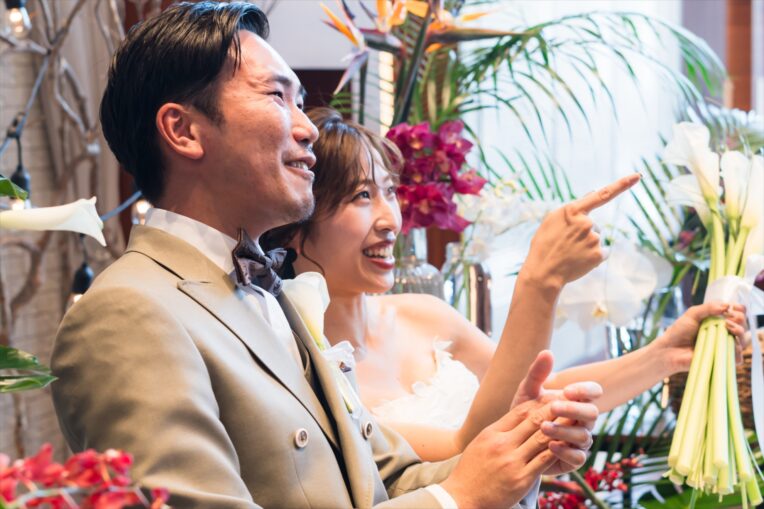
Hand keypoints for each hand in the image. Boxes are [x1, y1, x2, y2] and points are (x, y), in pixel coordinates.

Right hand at [441, 352, 600, 507]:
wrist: (462, 497)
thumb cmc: (472, 469)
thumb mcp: (482, 442)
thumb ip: (500, 429)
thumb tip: (518, 416)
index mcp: (492, 432)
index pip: (520, 411)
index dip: (539, 402)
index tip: (554, 395)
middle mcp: (502, 444)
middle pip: (533, 421)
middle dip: (554, 410)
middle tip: (570, 401)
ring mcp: (512, 461)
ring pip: (541, 438)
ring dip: (560, 428)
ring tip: (574, 419)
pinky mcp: (521, 478)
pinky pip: (544, 461)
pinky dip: (557, 450)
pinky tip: (568, 445)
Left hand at [512, 351, 601, 475]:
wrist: (514, 440)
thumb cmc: (526, 412)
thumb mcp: (528, 391)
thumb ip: (537, 373)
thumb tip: (547, 352)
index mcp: (577, 401)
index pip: (593, 391)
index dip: (586, 391)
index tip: (568, 390)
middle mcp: (583, 421)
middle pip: (592, 414)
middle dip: (574, 409)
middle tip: (553, 407)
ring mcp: (580, 441)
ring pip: (584, 436)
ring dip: (564, 430)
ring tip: (543, 427)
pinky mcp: (573, 459)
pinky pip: (578, 457)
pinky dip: (565, 451)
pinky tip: (549, 445)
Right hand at [521, 173, 640, 289]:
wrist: (543, 272)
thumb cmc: (544, 244)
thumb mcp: (552, 220)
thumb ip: (574, 206)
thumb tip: (593, 192)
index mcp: (573, 211)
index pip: (603, 194)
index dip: (622, 184)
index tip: (638, 176)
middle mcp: (587, 223)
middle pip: (594, 225)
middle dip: (583, 234)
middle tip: (565, 244)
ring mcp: (594, 239)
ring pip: (596, 239)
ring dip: (586, 246)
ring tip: (569, 253)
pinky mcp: (598, 254)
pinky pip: (601, 252)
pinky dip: (592, 257)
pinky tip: (578, 260)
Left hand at [651, 302, 747, 375]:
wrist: (669, 349)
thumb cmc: (679, 331)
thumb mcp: (692, 314)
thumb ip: (708, 308)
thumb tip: (727, 306)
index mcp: (718, 320)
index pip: (737, 313)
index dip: (739, 309)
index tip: (733, 307)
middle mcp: (724, 333)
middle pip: (743, 325)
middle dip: (739, 319)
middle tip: (728, 320)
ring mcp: (724, 346)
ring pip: (743, 340)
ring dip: (739, 332)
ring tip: (728, 328)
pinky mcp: (722, 359)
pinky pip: (737, 358)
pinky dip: (736, 351)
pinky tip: (729, 344)